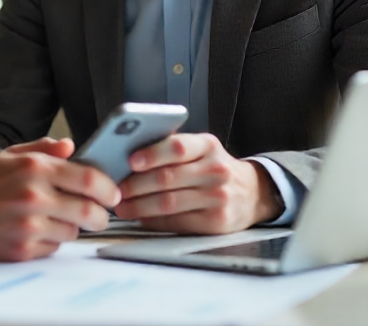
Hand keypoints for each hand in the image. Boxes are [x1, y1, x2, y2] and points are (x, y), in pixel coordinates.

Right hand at [0, 138, 119, 260]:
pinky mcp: (21, 250)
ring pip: (73, 232)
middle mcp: (33, 196)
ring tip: (55, 219)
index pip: (89, 179)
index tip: (111, 193)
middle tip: (98, 215)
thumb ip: (42, 150)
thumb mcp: (8, 157)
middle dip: (100, 215)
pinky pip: (53, 248)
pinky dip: (51, 241)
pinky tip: (36, 231)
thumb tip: (71, 146)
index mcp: (34, 168)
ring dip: (72, 228)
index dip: (108, 188)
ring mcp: (28, 226)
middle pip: (90, 211)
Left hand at [113, 133, 282, 233]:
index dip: (152, 154)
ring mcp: (218, 197)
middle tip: (115, 189)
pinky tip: (141, 218)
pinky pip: (177, 222)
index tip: (130, 160)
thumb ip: (173, 149)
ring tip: (121, 207)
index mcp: (208, 145)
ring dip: (139, 206)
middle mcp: (216, 170)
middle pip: (167, 178)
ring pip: (168, 203)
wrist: (252, 193)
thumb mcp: (202, 149)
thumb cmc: (215, 167)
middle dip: (135, 185)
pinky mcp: (216, 222)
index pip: (177, 147)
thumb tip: (129, 158)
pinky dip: (154, 221)